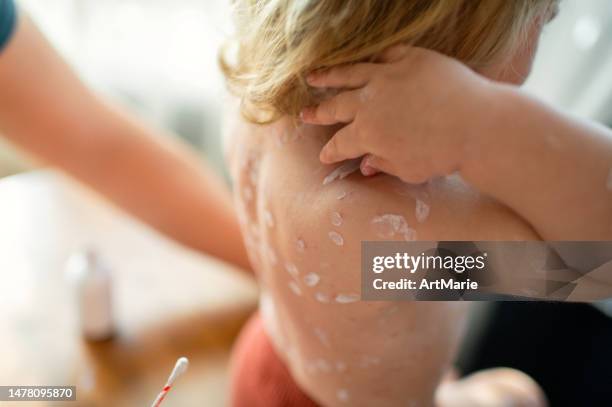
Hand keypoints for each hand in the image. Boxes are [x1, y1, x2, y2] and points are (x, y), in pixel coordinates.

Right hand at [300, 46, 492, 183]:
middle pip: (336, 106)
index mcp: (367, 133)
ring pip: (350, 74)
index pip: (340, 143)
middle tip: (303, 114)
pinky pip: (385, 55)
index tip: (324, 155)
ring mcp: (388, 76)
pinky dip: (373, 59)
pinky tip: (364, 61)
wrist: (477, 123)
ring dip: (329, 76)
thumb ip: (383, 164)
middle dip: (318, 112)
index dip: (330, 151)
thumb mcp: (409, 169)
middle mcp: (370, 102)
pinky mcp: (411, 59)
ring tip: (313, 77)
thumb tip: (365, 165)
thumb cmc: (443, 154)